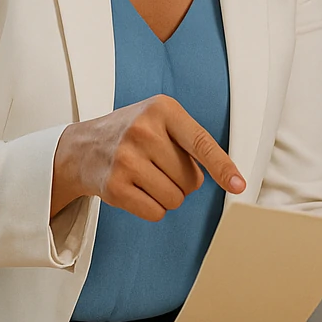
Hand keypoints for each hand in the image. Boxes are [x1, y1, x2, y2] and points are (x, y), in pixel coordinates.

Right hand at [50, 95, 243, 219]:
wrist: (82, 148)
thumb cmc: (133, 134)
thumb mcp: (160, 119)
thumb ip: (192, 140)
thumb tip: (230, 177)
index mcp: (162, 109)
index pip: (201, 142)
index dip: (222, 167)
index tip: (239, 185)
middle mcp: (142, 131)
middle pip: (191, 180)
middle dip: (183, 181)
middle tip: (160, 166)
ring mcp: (125, 159)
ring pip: (175, 199)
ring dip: (168, 196)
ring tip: (148, 177)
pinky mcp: (114, 186)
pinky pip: (155, 212)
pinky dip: (152, 207)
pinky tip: (136, 190)